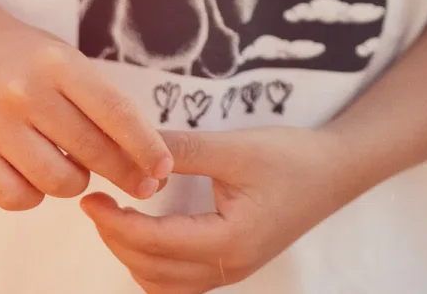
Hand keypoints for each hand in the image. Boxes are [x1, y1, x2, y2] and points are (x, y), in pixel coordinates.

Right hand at [0, 0, 172, 211]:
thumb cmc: (29, 58)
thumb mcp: (67, 62)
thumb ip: (100, 103)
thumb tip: (143, 157)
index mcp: (58, 63)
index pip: (113, 111)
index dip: (144, 145)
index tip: (163, 168)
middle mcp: (26, 92)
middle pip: (90, 149)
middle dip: (125, 173)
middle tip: (144, 184)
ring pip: (57, 181)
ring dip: (76, 183)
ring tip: (73, 166)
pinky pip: (17, 198)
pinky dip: (35, 195)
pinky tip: (36, 175)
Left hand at [80, 125, 351, 291]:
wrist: (335, 171)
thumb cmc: (290, 157)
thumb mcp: (235, 147)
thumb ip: (184, 150)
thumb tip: (135, 147)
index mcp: (229, 242)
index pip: (156, 244)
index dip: (116, 224)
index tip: (91, 200)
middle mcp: (229, 268)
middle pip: (154, 272)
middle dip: (118, 240)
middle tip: (96, 203)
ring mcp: (232, 272)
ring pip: (164, 286)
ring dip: (133, 256)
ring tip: (116, 217)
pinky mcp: (233, 264)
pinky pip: (181, 283)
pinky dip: (154, 265)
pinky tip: (146, 233)